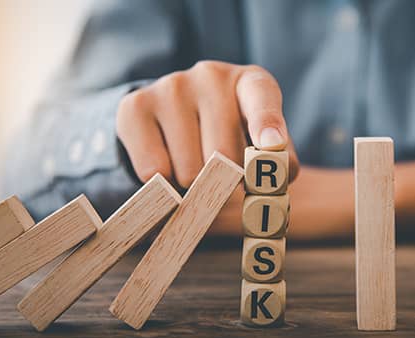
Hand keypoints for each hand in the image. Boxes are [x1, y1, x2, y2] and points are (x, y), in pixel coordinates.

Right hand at [116, 60, 298, 187]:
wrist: (173, 113)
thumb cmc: (231, 132)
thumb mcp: (261, 141)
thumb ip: (279, 161)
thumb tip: (277, 180)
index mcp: (251, 83)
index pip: (262, 100)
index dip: (267, 124)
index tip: (271, 144)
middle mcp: (211, 76)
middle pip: (224, 156)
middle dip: (226, 180)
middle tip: (222, 175)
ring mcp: (171, 86)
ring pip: (189, 170)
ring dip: (194, 185)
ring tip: (194, 163)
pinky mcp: (135, 106)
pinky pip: (154, 170)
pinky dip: (164, 182)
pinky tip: (168, 160)